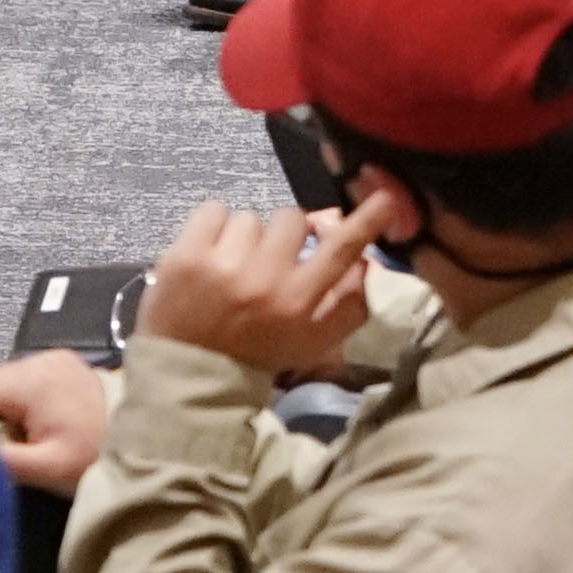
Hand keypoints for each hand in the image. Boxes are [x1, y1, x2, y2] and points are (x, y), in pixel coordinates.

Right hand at [0, 349, 110, 493]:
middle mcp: (34, 358)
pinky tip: (28, 428)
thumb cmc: (95, 455)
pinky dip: (17, 405)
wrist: (152, 438)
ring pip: (0, 385)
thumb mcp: (45, 468)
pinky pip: (22, 383)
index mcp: (27, 379)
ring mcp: (50, 358)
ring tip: (9, 442)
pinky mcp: (60, 364)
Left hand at [134, 190, 390, 378]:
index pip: (340, 251)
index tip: (386, 199)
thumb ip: (348, 304)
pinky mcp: (185, 254)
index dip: (366, 222)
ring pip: (251, 217)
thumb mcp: (313, 342)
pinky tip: (209, 255)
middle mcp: (264, 278)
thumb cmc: (258, 354)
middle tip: (267, 262)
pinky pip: (214, 210)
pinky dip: (214, 227)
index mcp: (298, 301)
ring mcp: (221, 263)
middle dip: (284, 236)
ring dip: (245, 237)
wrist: (189, 373)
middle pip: (292, 219)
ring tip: (232, 267)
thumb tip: (368, 261)